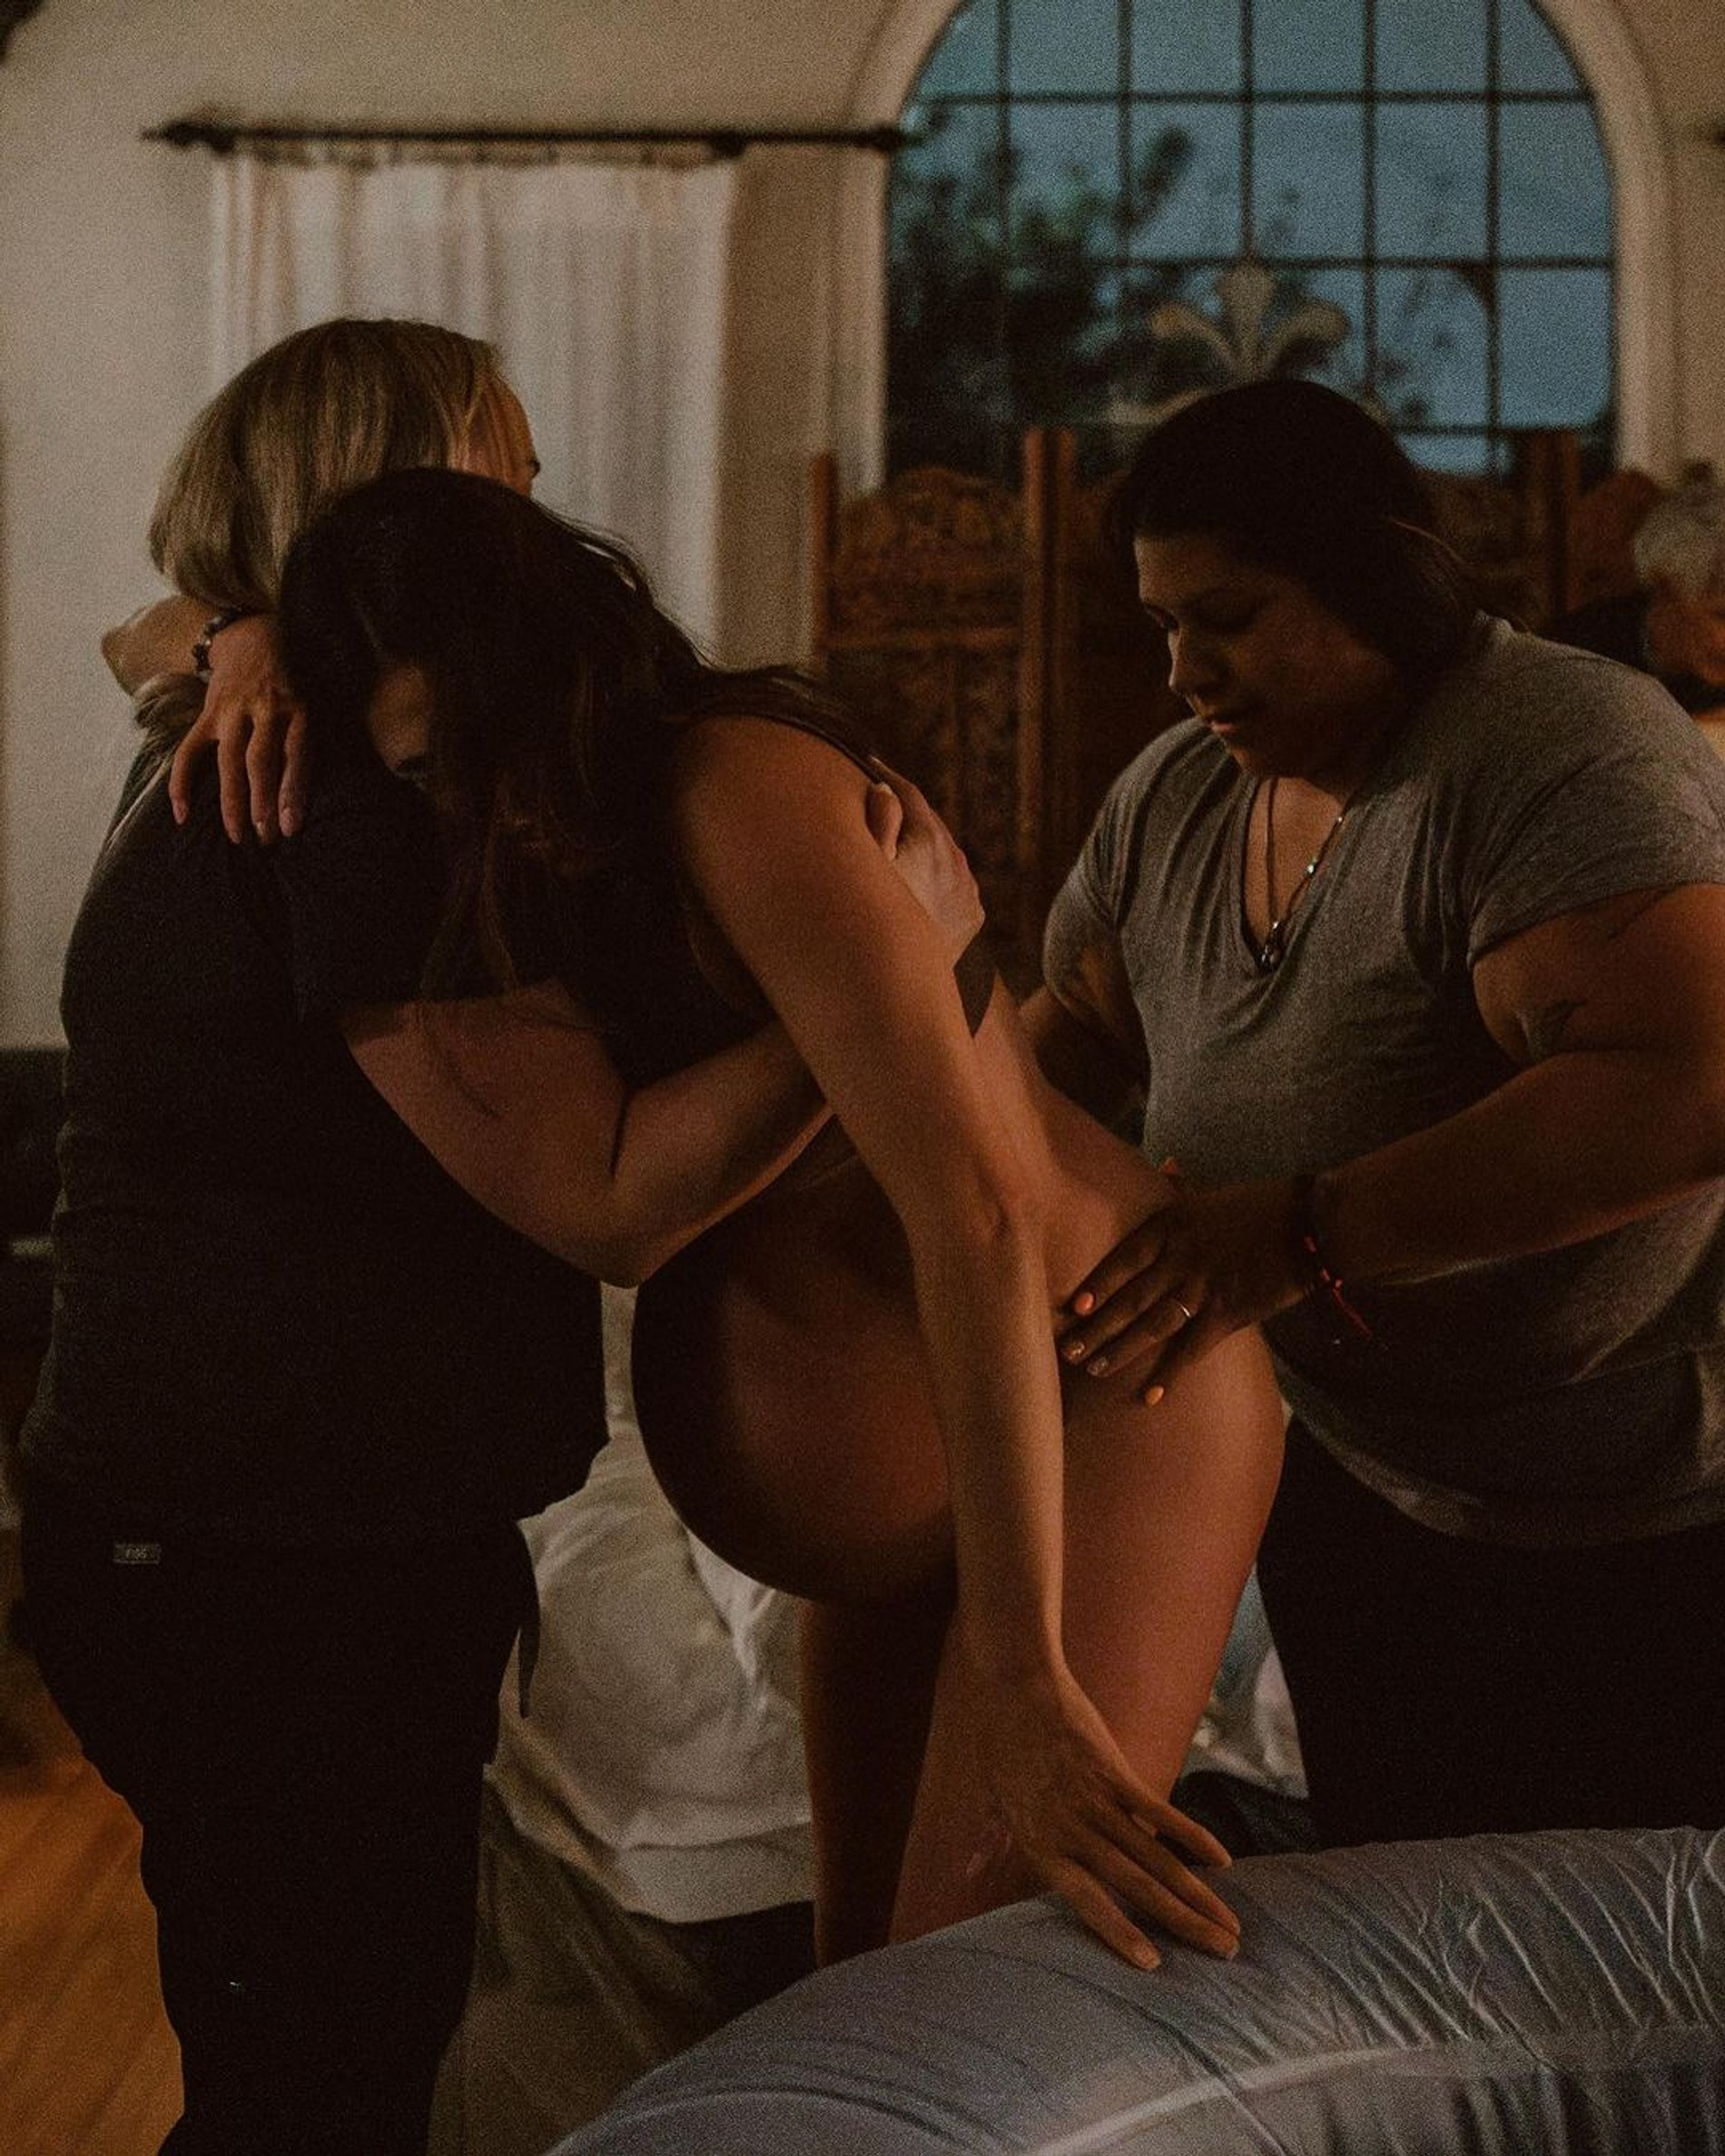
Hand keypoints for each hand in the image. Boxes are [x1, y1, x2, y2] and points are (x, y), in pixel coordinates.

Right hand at [168, 615, 307, 842]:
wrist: (253, 638)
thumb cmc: (295, 684)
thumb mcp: (317, 701)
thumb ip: (318, 739)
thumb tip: (331, 790)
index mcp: (298, 709)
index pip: (295, 756)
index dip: (293, 793)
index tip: (291, 827)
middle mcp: (264, 709)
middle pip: (260, 763)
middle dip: (262, 804)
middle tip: (267, 840)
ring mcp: (231, 712)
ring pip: (228, 762)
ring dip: (232, 802)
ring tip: (238, 837)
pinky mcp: (207, 715)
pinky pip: (189, 751)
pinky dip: (181, 783)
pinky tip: (183, 814)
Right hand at [865, 769, 983, 960]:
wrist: (901, 984)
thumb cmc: (871, 926)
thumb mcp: (865, 868)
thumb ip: (876, 823)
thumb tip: (884, 788)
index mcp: (930, 841)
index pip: (909, 794)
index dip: (886, 775)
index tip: (868, 763)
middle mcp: (957, 860)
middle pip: (929, 821)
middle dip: (905, 809)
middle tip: (877, 796)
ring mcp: (969, 889)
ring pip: (945, 851)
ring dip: (922, 842)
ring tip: (895, 839)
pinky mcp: (974, 914)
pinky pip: (955, 882)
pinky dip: (938, 874)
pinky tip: (917, 879)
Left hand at [959, 1640, 1239, 1969]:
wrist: (1013, 1682)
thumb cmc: (1002, 1743)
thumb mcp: (999, 1801)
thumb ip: (1013, 1840)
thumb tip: (1005, 1870)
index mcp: (1041, 1845)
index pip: (1086, 1902)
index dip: (1119, 1934)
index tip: (1153, 1965)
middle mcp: (1072, 1831)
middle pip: (1135, 1887)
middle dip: (1181, 1923)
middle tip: (1221, 1953)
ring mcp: (1096, 1801)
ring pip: (1155, 1859)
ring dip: (1196, 1894)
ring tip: (1228, 1924)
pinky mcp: (1115, 1771)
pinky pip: (1159, 1812)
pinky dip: (1192, 1837)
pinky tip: (1221, 1861)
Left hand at [1058, 1175, 1306, 1402]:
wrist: (1310, 1225)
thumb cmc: (1262, 1205)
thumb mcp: (1213, 1194)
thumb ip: (1182, 1187)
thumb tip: (1166, 1164)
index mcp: (1172, 1226)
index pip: (1123, 1259)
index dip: (1097, 1285)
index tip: (1072, 1307)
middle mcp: (1180, 1258)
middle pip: (1129, 1298)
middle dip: (1096, 1327)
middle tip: (1067, 1350)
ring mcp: (1203, 1288)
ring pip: (1152, 1325)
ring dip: (1120, 1350)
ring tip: (1093, 1370)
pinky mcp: (1228, 1313)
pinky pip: (1191, 1349)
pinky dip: (1170, 1374)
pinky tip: (1150, 1396)